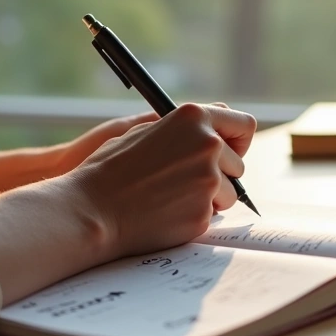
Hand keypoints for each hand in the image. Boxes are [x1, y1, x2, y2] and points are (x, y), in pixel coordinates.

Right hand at [62, 103, 256, 258]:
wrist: (91, 209)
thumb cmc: (110, 170)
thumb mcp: (144, 131)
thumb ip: (185, 128)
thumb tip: (213, 126)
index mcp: (194, 118)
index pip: (244, 125)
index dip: (238, 141)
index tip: (229, 152)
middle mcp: (208, 145)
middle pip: (238, 165)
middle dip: (220, 175)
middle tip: (186, 182)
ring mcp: (208, 181)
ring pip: (229, 195)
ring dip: (209, 199)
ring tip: (170, 198)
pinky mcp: (203, 213)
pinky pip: (210, 217)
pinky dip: (193, 217)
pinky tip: (164, 214)